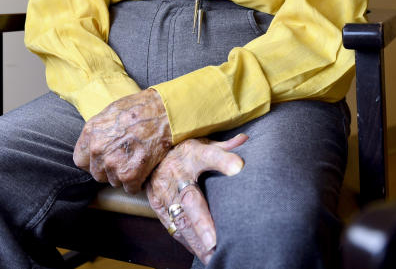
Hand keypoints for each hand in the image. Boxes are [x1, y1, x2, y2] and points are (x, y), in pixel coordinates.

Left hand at [73, 89, 171, 193]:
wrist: (164, 113)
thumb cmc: (139, 109)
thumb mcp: (110, 113)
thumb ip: (98, 132)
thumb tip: (93, 145)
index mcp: (91, 133)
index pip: (80, 160)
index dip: (92, 162)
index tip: (102, 160)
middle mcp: (98, 149)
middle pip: (97, 174)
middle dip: (109, 170)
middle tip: (124, 159)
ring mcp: (113, 163)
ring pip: (114, 181)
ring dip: (124, 175)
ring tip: (136, 159)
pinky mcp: (130, 174)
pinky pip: (130, 188)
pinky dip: (138, 182)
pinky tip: (143, 168)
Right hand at [145, 134, 247, 264]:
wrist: (149, 153)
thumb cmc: (184, 150)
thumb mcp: (202, 143)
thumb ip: (224, 146)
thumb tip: (246, 139)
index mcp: (191, 154)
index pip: (208, 155)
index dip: (223, 160)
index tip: (239, 167)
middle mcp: (175, 174)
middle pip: (190, 199)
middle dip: (203, 223)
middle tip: (215, 242)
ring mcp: (163, 192)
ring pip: (180, 219)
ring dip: (196, 240)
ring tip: (212, 257)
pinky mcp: (156, 206)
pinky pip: (172, 226)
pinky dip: (187, 241)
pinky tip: (200, 252)